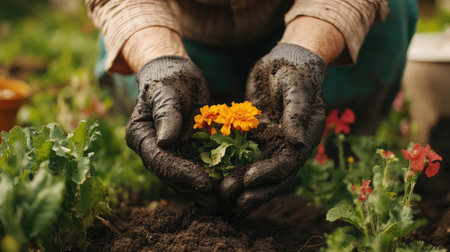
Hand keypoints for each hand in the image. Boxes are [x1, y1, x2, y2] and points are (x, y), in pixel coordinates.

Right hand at [126, 55, 217, 205]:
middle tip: (222, 200)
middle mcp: (153, 150)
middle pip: (174, 176)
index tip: (204, 183)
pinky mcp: (186, 152)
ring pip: (188, 177)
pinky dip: (215, 176)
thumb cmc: (169, 78)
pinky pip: (200, 167)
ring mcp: (170, 153)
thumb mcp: (167, 91)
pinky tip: (232, 184)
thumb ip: (166, 114)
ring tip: (229, 200)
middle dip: (197, 189)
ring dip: (207, 190)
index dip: (182, 174)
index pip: (160, 161)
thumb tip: (165, 142)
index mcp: (141, 137)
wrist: (179, 74)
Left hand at [220, 43, 326, 216]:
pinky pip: (248, 159)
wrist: (284, 62)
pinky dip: (236, 171)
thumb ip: (296, 113)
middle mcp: (292, 146)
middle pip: (274, 176)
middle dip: (254, 190)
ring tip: (223, 200)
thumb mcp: (296, 88)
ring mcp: (275, 145)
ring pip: (260, 172)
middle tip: (231, 201)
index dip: (269, 174)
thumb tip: (298, 144)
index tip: (248, 180)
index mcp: (306, 137)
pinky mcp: (260, 140)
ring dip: (243, 187)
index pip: (289, 163)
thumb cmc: (294, 72)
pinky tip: (220, 181)